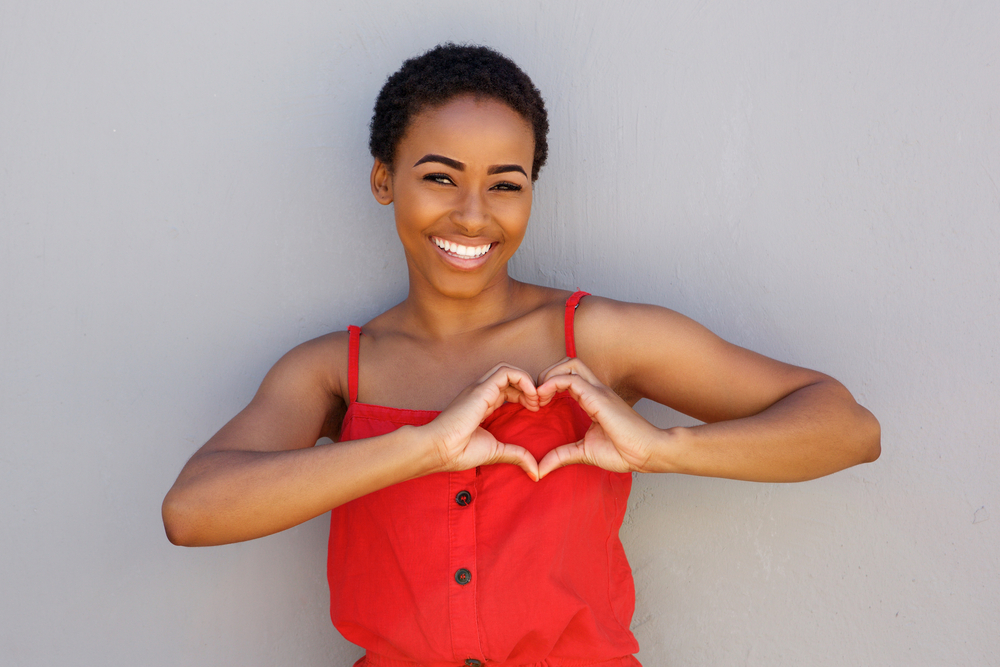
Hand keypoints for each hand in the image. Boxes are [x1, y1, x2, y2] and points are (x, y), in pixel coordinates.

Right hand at [422, 363, 540, 479]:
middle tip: (539, 404)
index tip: (535, 410)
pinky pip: (506, 372)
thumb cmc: (459, 452)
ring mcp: (480, 389)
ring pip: (508, 370)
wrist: (439, 450)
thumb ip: (516, 456)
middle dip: (529, 388)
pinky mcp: (482, 389)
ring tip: (536, 399)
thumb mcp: (496, 452)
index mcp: (482, 404)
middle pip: (510, 378)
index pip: (507, 389)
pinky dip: (523, 379)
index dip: (525, 396)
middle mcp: (481, 393)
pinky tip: (531, 396)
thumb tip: (536, 472)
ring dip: (527, 381)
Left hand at [535, 358, 660, 477]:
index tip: (536, 405)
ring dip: (549, 375)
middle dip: (547, 374)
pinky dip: (552, 383)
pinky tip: (543, 398)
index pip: (567, 378)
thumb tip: (539, 470)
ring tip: (539, 397)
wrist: (647, 454)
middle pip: (568, 364)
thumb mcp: (584, 452)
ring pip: (569, 365)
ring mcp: (598, 391)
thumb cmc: (624, 451)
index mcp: (593, 399)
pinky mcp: (598, 397)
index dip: (548, 385)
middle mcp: (595, 390)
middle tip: (535, 398)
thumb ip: (561, 456)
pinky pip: (571, 379)